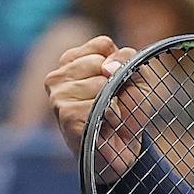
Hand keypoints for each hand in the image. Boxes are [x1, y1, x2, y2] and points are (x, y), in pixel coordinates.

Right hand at [44, 35, 138, 172]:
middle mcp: (58, 76)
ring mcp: (58, 97)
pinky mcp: (65, 115)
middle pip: (99, 62)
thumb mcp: (136, 78)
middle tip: (113, 102)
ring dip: (113, 102)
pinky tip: (104, 125)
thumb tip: (106, 68)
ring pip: (98, 83)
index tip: (118, 82)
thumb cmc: (127, 111)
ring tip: (108, 115)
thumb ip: (127, 58)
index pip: (101, 44)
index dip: (120, 63)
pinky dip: (110, 115)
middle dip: (116, 83)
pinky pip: (96, 104)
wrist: (126, 149)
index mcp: (72, 61)